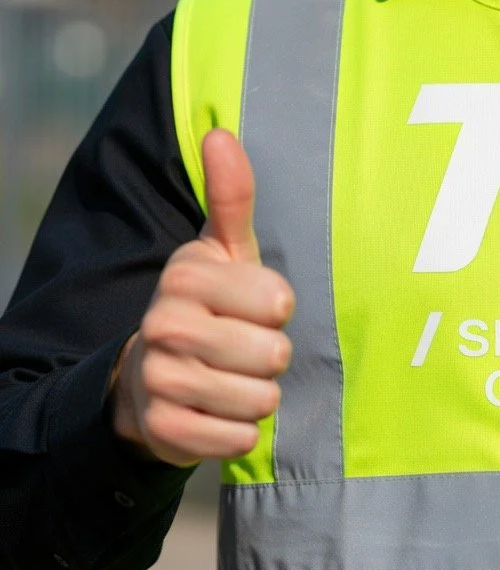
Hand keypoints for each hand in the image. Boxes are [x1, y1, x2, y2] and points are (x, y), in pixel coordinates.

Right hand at [109, 129, 293, 466]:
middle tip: (245, 347)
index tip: (257, 307)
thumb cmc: (210, 304)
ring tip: (234, 378)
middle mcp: (165, 324)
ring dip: (259, 394)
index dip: (278, 310)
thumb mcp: (225, 248)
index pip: (278, 301)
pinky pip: (239, 439)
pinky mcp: (164, 430)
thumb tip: (221, 131)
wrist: (152, 376)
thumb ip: (232, 195)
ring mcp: (160, 380)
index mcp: (187, 275)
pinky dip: (241, 431)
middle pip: (273, 354)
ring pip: (260, 399)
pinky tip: (220, 411)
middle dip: (272, 356)